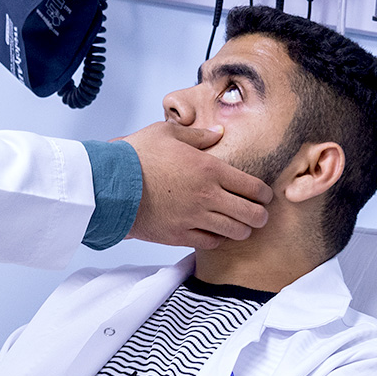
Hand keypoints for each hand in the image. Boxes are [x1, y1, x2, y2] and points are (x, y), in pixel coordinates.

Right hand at [122, 121, 271, 248]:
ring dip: (243, 230)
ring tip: (243, 227)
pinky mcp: (179, 235)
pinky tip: (216, 233)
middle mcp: (208, 196)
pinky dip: (218, 239)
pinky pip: (210, 242)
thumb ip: (198, 135)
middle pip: (251, 214)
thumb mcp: (168, 132)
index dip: (265, 194)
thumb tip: (218, 133)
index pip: (253, 187)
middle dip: (260, 216)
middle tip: (260, 215)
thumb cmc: (136, 155)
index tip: (265, 196)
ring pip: (234, 232)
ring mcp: (194, 218)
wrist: (110, 183)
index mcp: (210, 169)